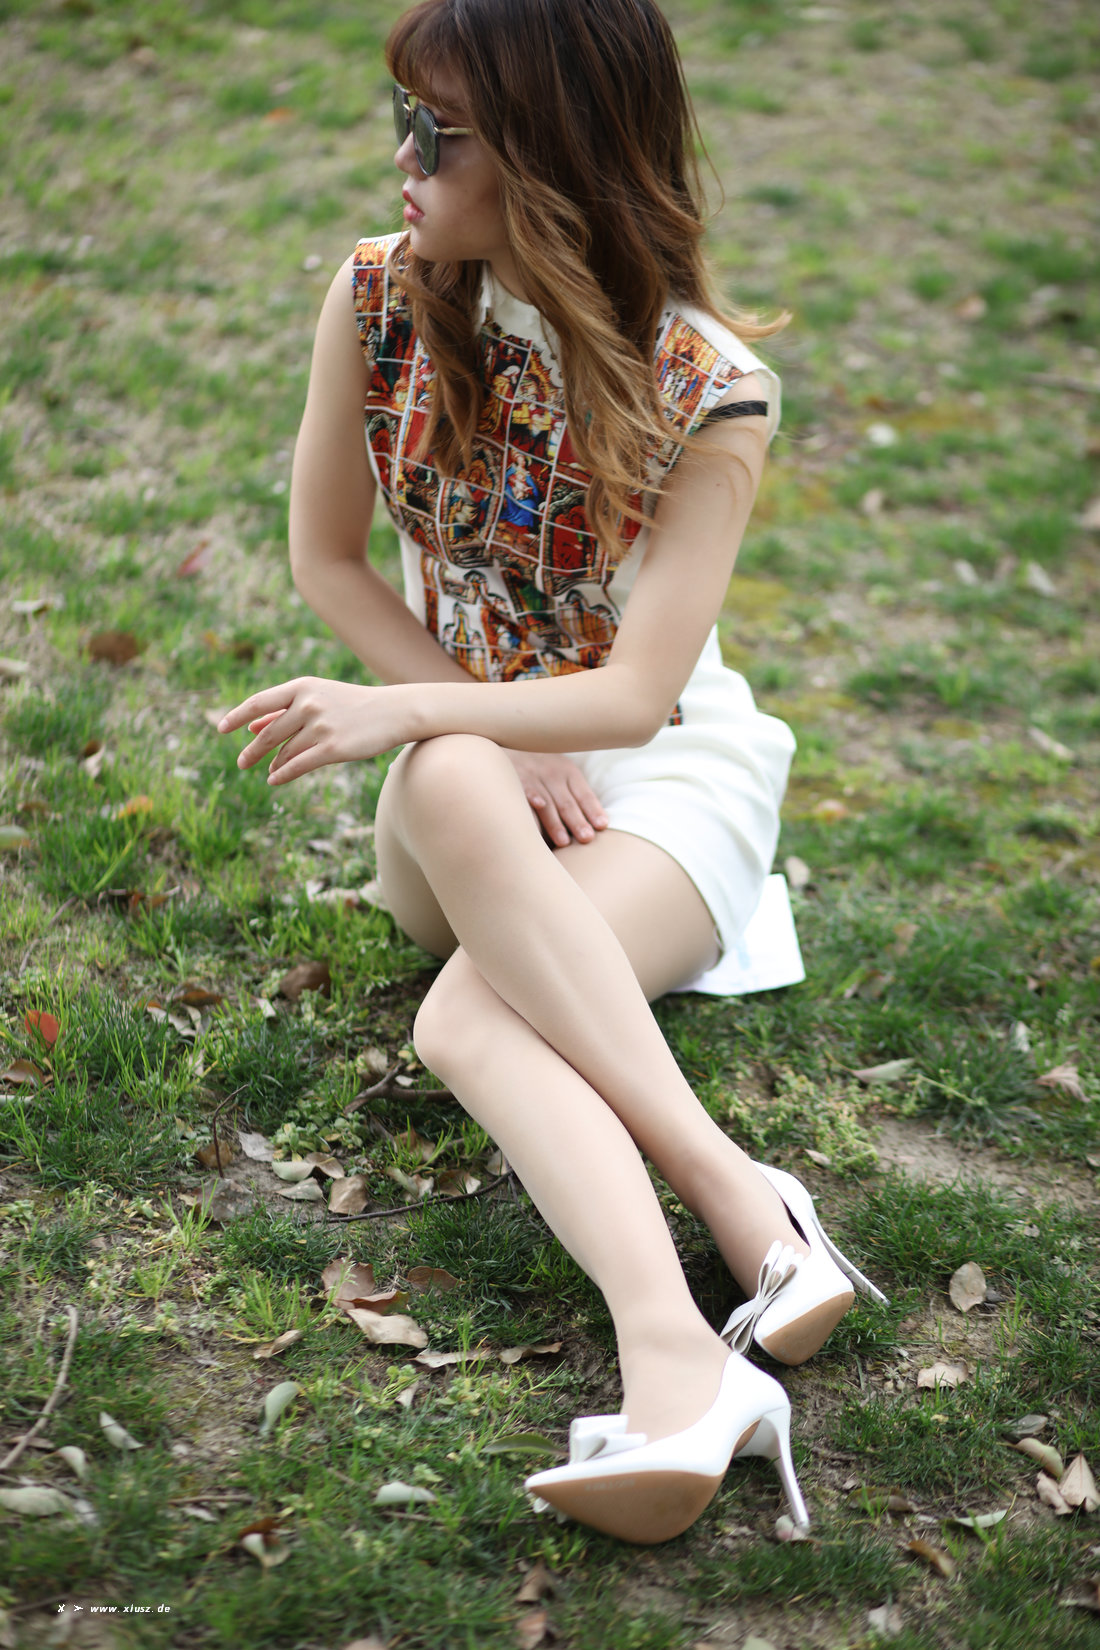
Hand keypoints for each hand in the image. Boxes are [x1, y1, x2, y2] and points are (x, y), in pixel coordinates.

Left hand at [217, 677, 399, 783]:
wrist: (394, 712)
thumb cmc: (353, 705)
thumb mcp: (318, 697)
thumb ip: (284, 709)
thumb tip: (252, 725)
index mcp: (302, 687)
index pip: (259, 702)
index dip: (236, 716)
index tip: (220, 728)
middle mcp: (308, 704)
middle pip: (268, 732)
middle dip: (252, 750)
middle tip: (241, 762)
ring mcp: (320, 726)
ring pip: (284, 752)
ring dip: (272, 763)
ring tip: (267, 770)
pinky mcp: (332, 748)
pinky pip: (297, 766)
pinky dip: (282, 775)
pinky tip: (274, 780)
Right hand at [505, 750, 607, 846]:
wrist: (509, 743)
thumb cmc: (538, 767)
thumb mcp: (559, 771)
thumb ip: (573, 793)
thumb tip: (593, 824)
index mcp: (568, 771)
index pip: (584, 794)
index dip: (593, 810)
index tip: (602, 825)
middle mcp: (552, 773)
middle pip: (567, 802)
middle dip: (577, 821)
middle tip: (587, 838)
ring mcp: (532, 776)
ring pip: (547, 802)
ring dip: (555, 822)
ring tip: (564, 842)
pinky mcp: (514, 778)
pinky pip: (524, 790)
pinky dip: (532, 796)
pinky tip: (538, 806)